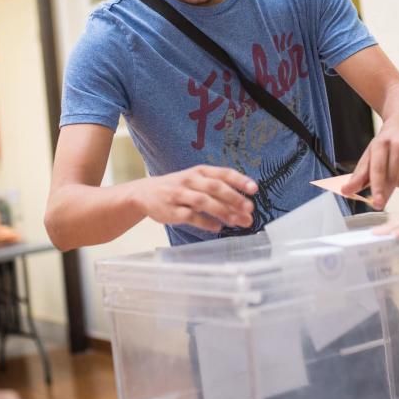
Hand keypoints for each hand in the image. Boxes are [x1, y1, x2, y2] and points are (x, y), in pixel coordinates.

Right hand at [134, 165, 257, 232]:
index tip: (255, 189)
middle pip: (215, 187)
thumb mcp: (196, 180)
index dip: (240, 180)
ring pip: (204, 202)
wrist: (144, 193)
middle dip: (234, 198)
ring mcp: (179, 195)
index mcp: (199, 171)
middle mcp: (190, 180)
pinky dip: (205, 223)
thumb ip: (217, 188)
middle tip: (249, 209)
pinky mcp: (171, 211)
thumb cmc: (178, 188)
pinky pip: (191, 217)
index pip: (223, 173)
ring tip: (238, 221)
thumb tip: (244, 203)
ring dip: (223, 211)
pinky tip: (218, 227)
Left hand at [342, 122, 398, 209]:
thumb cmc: (384, 145)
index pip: (378, 170)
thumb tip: (345, 191)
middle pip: (392, 179)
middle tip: (385, 178)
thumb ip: (358, 176)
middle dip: (386, 186)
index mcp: (381, 143)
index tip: (378, 204)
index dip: (377, 188)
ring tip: (397, 167)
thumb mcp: (369, 156)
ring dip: (398, 181)